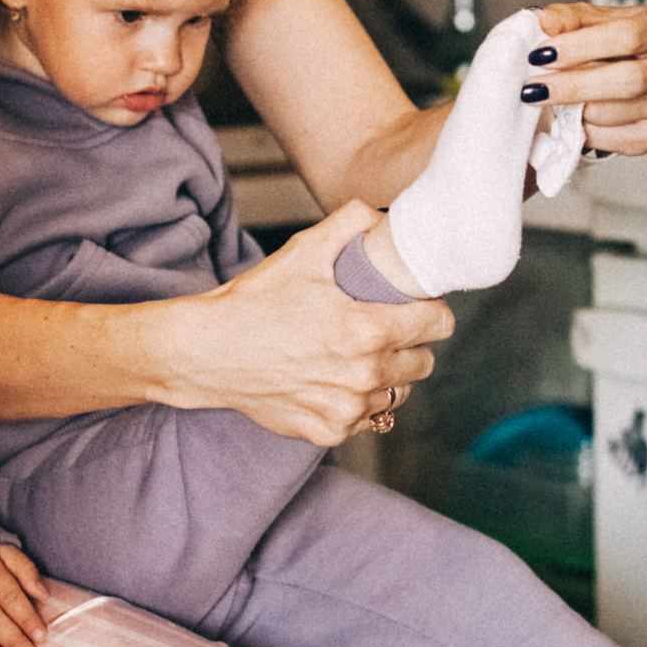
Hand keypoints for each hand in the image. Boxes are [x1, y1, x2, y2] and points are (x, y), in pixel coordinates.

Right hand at [149, 201, 449, 445]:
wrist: (207, 353)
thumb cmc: (254, 302)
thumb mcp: (302, 251)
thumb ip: (351, 223)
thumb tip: (382, 215)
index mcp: (366, 330)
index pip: (438, 325)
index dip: (432, 309)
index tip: (418, 305)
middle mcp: (362, 375)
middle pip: (424, 362)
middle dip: (411, 343)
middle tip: (386, 327)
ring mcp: (346, 408)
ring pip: (399, 392)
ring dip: (388, 374)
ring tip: (359, 354)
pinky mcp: (328, 431)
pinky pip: (368, 418)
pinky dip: (359, 401)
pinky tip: (336, 379)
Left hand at [528, 2, 646, 155]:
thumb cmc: (635, 40)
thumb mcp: (608, 18)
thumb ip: (573, 18)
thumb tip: (542, 21)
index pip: (623, 37)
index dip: (579, 48)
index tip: (541, 55)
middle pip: (626, 81)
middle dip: (572, 87)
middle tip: (535, 89)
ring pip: (618, 114)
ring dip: (577, 112)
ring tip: (553, 103)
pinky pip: (620, 141)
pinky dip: (590, 133)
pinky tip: (576, 120)